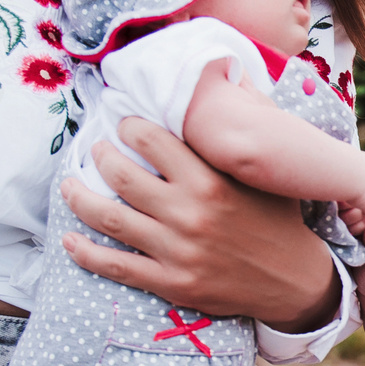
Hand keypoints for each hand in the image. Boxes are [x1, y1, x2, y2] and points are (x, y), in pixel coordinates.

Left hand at [62, 120, 339, 330]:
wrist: (295, 280)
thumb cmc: (278, 219)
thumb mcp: (264, 173)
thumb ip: (237, 138)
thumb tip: (226, 83)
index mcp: (211, 180)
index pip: (152, 140)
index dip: (129, 127)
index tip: (123, 125)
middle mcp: (190, 213)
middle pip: (121, 175)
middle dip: (100, 156)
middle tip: (96, 151)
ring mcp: (177, 251)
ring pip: (108, 218)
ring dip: (79, 198)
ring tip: (69, 186)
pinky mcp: (172, 282)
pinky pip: (116, 266)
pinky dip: (85, 253)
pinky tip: (70, 239)